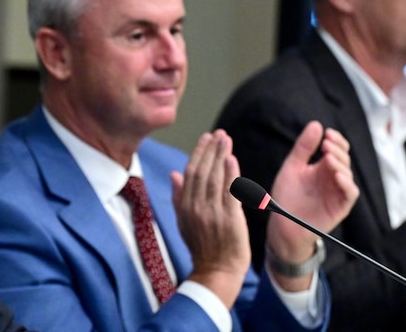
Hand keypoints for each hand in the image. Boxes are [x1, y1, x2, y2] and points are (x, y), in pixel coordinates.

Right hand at [171, 129, 247, 307]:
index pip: (190, 173)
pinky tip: (232, 159)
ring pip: (215, 178)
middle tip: (218, 134)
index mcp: (184, 206)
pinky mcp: (229, 218)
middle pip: (202, 172)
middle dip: (210, 150)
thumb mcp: (183, 221)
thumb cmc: (202, 247)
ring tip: (226, 140)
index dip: (198, 154)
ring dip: (221, 156)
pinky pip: (229, 192)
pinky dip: (230, 174)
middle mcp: (196, 207)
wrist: (216, 271)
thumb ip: (179, 196)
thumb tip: (173, 173)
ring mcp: (212, 212)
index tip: (206, 138)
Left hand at [266, 121, 356, 287]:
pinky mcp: (341, 206)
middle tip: (326, 144)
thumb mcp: (292, 167)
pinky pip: (350, 193)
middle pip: (344, 158)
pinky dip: (346, 183)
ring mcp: (338, 192)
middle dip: (337, 149)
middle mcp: (333, 177)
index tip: (327, 133)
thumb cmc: (286, 196)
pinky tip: (337, 175)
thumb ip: (303, 147)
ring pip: (348, 173)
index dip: (335, 140)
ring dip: (340, 164)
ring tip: (328, 157)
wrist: (282, 223)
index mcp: (322, 167)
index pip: (336, 148)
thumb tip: (316, 124)